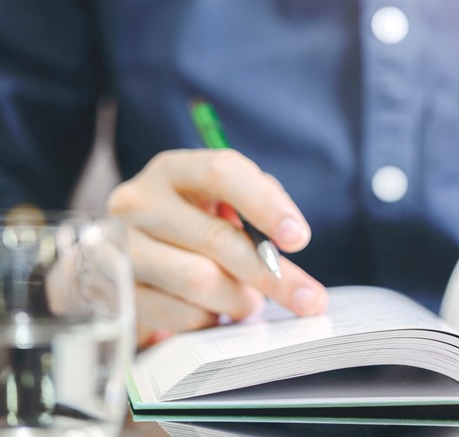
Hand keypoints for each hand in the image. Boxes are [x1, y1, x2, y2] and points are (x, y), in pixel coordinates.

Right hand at [107, 149, 327, 347]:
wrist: (130, 258)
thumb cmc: (194, 224)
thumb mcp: (224, 201)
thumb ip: (259, 206)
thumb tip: (290, 239)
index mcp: (174, 171)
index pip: (222, 173)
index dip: (266, 205)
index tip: (299, 238)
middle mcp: (139, 202)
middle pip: (216, 238)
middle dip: (272, 275)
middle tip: (309, 300)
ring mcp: (122, 249)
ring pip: (200, 280)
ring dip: (240, 300)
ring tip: (250, 303)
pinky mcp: (118, 293)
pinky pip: (181, 314)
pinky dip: (211, 319)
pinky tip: (213, 311)